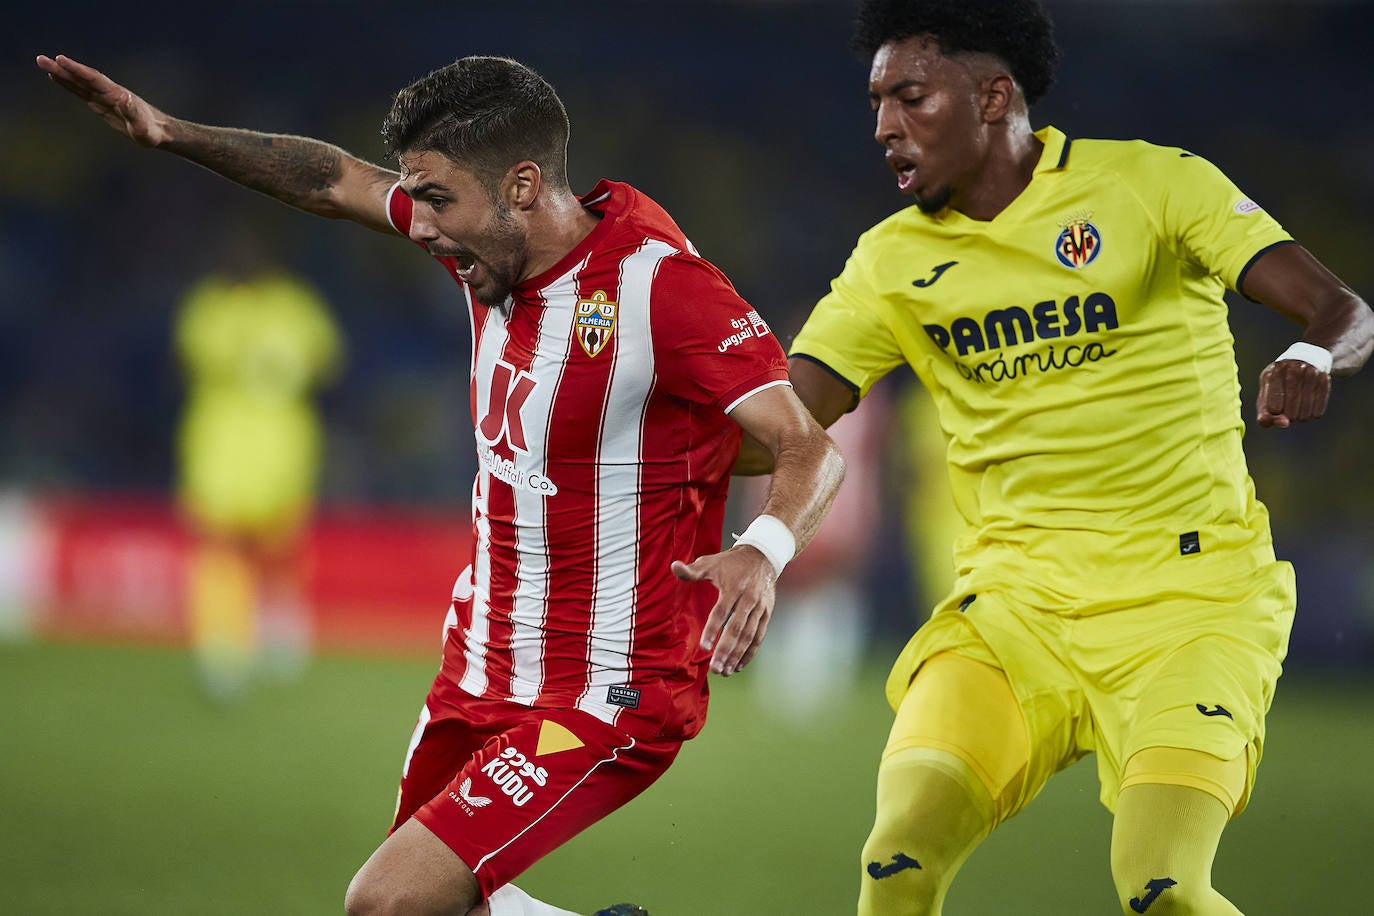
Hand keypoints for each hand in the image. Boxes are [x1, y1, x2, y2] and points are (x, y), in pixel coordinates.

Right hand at [36, 54, 172, 146]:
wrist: (160, 132)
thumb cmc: (152, 132)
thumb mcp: (143, 127)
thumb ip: (133, 113)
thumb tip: (124, 97)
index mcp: (117, 95)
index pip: (93, 79)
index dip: (77, 70)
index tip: (60, 60)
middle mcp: (109, 92)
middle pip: (83, 78)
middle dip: (62, 68)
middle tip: (41, 59)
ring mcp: (104, 97)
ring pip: (80, 83)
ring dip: (62, 74)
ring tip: (43, 63)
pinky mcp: (102, 105)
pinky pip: (82, 92)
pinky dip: (69, 84)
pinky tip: (57, 78)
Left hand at [672, 545, 775, 676]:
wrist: (763, 555)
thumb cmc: (731, 562)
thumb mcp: (710, 562)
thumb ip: (691, 570)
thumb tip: (673, 567)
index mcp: (733, 588)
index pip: (721, 612)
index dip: (712, 630)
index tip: (703, 647)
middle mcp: (748, 599)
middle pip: (736, 629)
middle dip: (726, 650)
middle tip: (715, 669)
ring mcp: (759, 608)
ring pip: (749, 636)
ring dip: (737, 655)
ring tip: (725, 671)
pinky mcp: (767, 613)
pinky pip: (759, 636)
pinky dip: (750, 652)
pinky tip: (739, 665)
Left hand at [1256, 358, 1329, 427]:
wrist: (1302, 361)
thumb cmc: (1278, 385)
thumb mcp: (1265, 396)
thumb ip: (1265, 415)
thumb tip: (1284, 424)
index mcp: (1274, 372)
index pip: (1273, 401)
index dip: (1275, 411)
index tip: (1277, 410)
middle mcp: (1293, 369)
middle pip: (1291, 406)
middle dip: (1289, 415)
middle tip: (1289, 413)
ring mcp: (1310, 372)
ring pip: (1306, 409)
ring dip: (1301, 416)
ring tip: (1298, 412)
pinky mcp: (1324, 378)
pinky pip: (1320, 406)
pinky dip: (1313, 413)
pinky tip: (1309, 411)